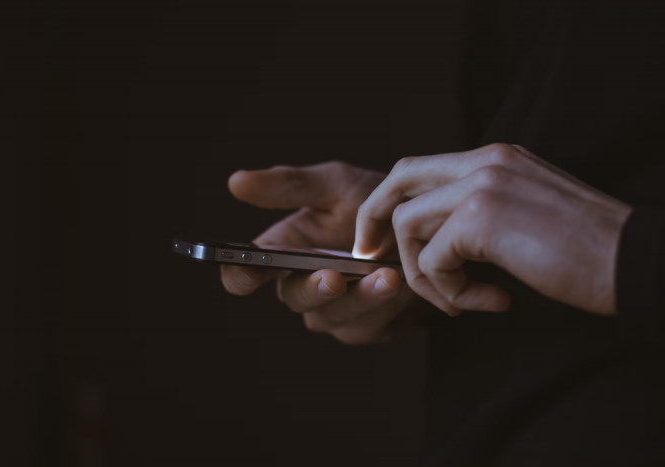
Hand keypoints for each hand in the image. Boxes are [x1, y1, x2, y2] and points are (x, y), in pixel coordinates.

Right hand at [221, 162, 430, 344]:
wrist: (428, 227)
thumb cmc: (375, 203)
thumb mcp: (336, 185)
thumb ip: (290, 186)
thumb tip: (236, 181)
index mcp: (284, 252)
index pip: (245, 273)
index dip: (240, 276)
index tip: (248, 273)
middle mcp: (303, 285)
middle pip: (293, 298)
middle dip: (313, 289)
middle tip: (333, 278)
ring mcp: (334, 311)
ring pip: (333, 316)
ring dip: (360, 298)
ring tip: (386, 276)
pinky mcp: (367, 327)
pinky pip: (369, 324)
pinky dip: (386, 305)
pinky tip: (403, 285)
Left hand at [353, 143, 632, 316]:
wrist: (636, 261)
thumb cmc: (591, 250)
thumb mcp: (529, 214)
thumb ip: (485, 212)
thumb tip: (441, 239)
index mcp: (497, 157)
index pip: (421, 168)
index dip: (393, 202)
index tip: (384, 240)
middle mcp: (486, 160)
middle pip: (399, 179)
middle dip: (375, 220)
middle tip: (372, 257)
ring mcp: (482, 184)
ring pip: (408, 224)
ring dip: (423, 273)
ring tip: (459, 300)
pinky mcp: (482, 218)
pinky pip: (433, 260)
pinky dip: (449, 292)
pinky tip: (490, 302)